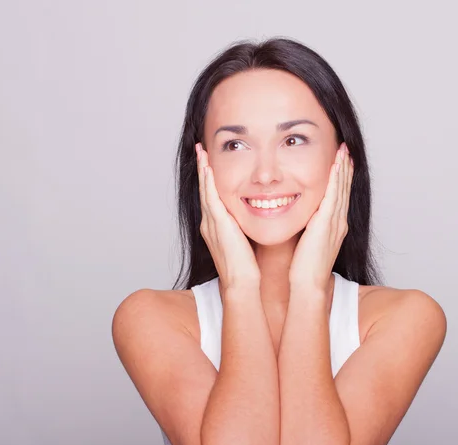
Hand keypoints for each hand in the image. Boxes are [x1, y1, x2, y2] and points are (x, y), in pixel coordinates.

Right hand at [196, 143, 260, 291]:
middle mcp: (209, 222)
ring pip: (205, 189)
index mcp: (215, 226)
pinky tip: (209, 168)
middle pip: (204, 189)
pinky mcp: (217, 225)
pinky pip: (211, 198)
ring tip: (200, 151)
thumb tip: (257, 215)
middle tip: (200, 149)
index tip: (209, 161)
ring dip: (203, 169)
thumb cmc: (245, 267)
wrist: (241, 282)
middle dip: (202, 168)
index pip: (211, 196)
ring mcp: (211, 223)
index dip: (209, 178)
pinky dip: (208, 182)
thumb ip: (243, 227)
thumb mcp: (243, 240)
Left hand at [288, 142, 353, 290]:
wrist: (308, 283)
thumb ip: (309, 229)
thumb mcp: (308, 242)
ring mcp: (335, 222)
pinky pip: (333, 196)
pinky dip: (335, 180)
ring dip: (343, 168)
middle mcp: (339, 222)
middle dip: (346, 168)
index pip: (339, 196)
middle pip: (344, 189)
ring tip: (344, 151)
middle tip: (347, 149)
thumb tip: (303, 219)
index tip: (342, 162)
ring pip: (341, 189)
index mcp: (334, 226)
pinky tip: (336, 165)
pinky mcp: (327, 223)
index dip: (342, 178)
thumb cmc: (305, 268)